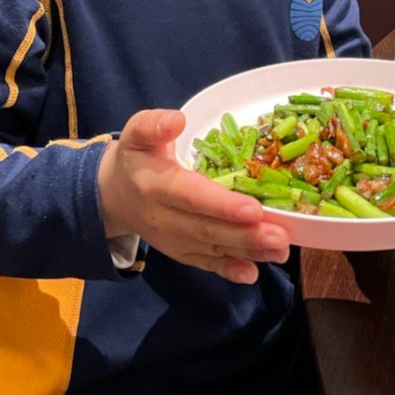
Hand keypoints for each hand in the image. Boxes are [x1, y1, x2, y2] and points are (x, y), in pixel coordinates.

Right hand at [97, 109, 289, 283]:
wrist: (114, 195)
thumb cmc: (135, 157)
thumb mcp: (137, 133)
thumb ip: (154, 124)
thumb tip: (177, 120)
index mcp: (156, 185)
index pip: (193, 197)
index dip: (223, 205)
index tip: (253, 209)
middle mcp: (164, 218)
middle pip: (208, 229)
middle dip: (246, 235)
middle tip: (281, 236)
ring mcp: (172, 240)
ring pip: (213, 248)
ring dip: (248, 252)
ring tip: (280, 251)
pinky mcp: (180, 251)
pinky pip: (205, 262)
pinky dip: (228, 270)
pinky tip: (252, 274)